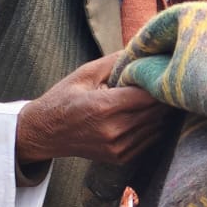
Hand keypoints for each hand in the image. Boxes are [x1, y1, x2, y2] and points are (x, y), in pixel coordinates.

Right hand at [15, 54, 171, 168]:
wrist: (44, 133)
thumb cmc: (63, 99)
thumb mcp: (84, 74)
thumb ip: (114, 61)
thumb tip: (142, 49)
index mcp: (105, 107)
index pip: (149, 95)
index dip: (158, 84)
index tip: (160, 74)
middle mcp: (114, 130)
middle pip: (156, 111)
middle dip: (161, 97)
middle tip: (162, 84)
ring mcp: (118, 147)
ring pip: (157, 126)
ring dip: (159, 112)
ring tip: (153, 99)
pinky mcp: (120, 157)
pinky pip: (149, 140)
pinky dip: (152, 127)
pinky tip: (143, 115)